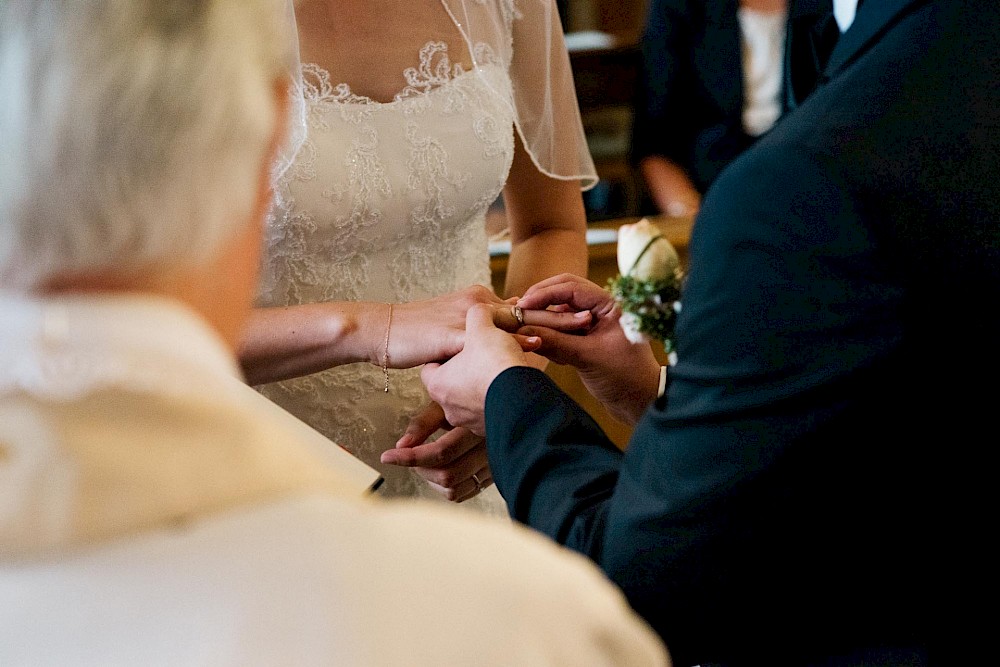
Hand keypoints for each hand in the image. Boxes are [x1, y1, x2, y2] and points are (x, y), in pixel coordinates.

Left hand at [381, 402, 492, 501]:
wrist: (497, 402)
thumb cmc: (466, 399)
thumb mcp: (444, 404)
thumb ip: (422, 424)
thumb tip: (401, 445)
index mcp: (476, 428)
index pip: (441, 452)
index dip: (410, 457)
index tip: (388, 456)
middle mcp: (488, 449)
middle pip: (447, 474)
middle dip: (420, 468)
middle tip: (409, 455)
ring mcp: (492, 465)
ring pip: (454, 488)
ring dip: (431, 479)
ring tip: (424, 462)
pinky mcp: (493, 476)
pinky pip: (463, 493)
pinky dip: (444, 487)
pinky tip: (439, 470)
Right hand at [385, 286, 589, 368]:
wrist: (380, 331)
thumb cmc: (413, 337)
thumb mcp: (450, 333)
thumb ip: (475, 336)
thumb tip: (495, 348)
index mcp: (479, 302)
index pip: (523, 308)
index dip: (552, 314)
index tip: (580, 318)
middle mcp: (478, 302)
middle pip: (528, 309)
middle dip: (561, 315)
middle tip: (593, 318)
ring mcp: (467, 316)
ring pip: (517, 320)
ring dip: (550, 324)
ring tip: (579, 328)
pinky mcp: (455, 333)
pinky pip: (491, 338)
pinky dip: (517, 342)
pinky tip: (538, 346)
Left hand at [422, 304, 532, 434]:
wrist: (523, 399)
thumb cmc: (495, 364)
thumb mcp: (483, 328)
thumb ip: (478, 314)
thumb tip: (481, 310)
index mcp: (437, 384)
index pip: (432, 366)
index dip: (446, 352)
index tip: (460, 346)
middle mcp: (449, 407)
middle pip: (452, 383)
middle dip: (467, 370)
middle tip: (482, 356)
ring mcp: (470, 422)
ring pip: (472, 399)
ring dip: (483, 386)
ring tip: (499, 369)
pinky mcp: (491, 429)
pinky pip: (491, 410)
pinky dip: (498, 399)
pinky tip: (511, 385)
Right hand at [517, 274, 661, 424]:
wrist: (641, 403)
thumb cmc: (625, 378)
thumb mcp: (587, 358)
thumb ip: (555, 342)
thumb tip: (523, 331)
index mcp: (610, 304)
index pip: (571, 287)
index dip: (544, 294)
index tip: (523, 305)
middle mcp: (602, 308)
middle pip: (563, 292)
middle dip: (541, 301)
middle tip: (519, 312)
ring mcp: (594, 322)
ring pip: (560, 310)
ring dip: (544, 319)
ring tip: (527, 332)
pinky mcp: (586, 338)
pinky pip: (561, 329)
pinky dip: (550, 335)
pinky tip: (546, 349)